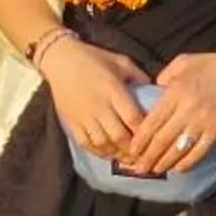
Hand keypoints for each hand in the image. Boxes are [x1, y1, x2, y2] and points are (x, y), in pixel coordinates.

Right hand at [39, 34, 148, 165]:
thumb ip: (139, 76)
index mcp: (113, 90)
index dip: (145, 132)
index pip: (133, 118)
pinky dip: (100, 153)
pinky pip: (86, 144)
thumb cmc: (93, 59)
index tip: (154, 137)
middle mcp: (98, 106)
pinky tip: (110, 154)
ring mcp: (83, 116)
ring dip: (118, 154)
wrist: (60, 60)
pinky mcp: (72, 122)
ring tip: (129, 157)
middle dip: (133, 149)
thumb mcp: (120, 61)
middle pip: (119, 136)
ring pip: (103, 144)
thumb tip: (155, 91)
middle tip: (144, 154)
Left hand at [116, 47, 215, 175]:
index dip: (140, 140)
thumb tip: (153, 88)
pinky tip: (177, 169)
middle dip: (148, 157)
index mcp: (175, 93)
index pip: (152, 122)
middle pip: (162, 140)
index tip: (131, 150)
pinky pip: (199, 152)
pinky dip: (187, 163)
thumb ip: (164, 75)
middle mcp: (186, 110)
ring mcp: (202, 123)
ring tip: (154, 171)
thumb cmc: (212, 65)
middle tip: (138, 168)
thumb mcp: (183, 62)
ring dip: (164, 163)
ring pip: (178, 149)